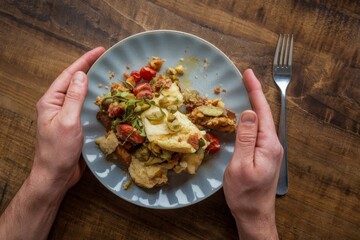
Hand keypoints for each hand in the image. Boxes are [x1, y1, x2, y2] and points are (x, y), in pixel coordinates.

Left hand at [31, 47, 105, 192]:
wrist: (56, 175)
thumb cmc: (58, 150)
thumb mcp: (67, 121)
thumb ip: (74, 98)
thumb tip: (81, 75)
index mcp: (51, 101)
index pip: (69, 75)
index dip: (84, 61)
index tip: (100, 50)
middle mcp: (57, 105)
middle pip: (75, 82)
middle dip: (90, 69)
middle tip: (108, 61)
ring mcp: (66, 115)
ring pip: (82, 95)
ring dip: (95, 85)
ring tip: (110, 76)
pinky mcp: (74, 125)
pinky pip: (86, 108)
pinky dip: (97, 101)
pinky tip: (107, 100)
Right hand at [223, 69, 282, 238]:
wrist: (253, 214)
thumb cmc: (245, 193)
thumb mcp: (241, 165)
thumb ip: (246, 138)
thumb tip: (250, 113)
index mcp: (268, 144)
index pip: (262, 111)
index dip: (255, 91)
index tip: (248, 73)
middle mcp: (272, 144)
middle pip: (264, 113)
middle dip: (254, 93)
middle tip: (245, 78)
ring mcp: (269, 150)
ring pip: (261, 122)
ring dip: (253, 105)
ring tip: (245, 91)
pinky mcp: (263, 155)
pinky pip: (257, 131)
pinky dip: (250, 119)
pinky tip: (245, 116)